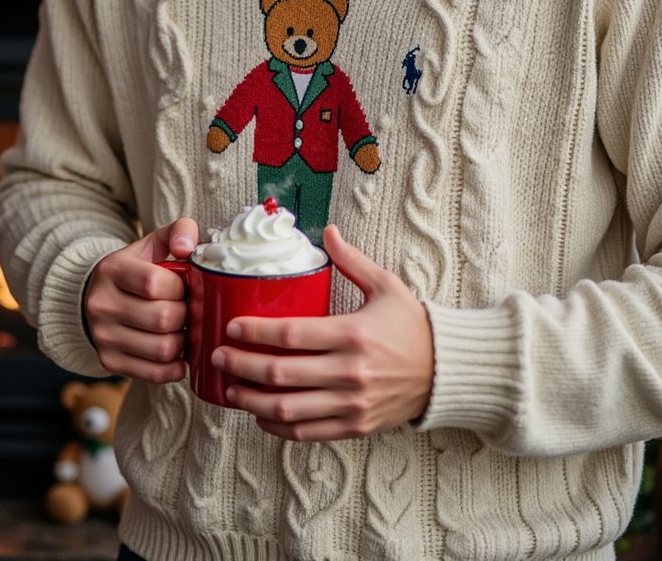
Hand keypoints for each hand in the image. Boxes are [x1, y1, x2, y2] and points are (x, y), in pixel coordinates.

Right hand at [83, 217, 196, 383]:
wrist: (95, 297)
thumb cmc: (135, 270)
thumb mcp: (151, 244)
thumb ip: (178, 231)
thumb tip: (189, 247)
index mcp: (113, 270)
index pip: (155, 283)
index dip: (180, 287)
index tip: (183, 286)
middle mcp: (102, 305)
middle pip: (163, 318)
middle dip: (186, 315)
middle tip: (188, 309)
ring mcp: (103, 337)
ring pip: (163, 349)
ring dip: (184, 341)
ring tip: (182, 329)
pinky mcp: (109, 361)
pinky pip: (154, 373)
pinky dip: (175, 367)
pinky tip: (178, 353)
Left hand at [211, 225, 433, 440]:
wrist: (444, 370)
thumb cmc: (411, 324)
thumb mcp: (386, 286)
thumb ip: (352, 260)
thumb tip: (326, 230)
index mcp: (353, 334)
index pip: (292, 335)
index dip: (256, 332)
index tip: (231, 327)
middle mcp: (349, 372)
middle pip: (281, 374)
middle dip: (242, 365)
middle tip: (216, 355)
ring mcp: (351, 404)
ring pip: (289, 408)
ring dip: (252, 400)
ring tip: (229, 387)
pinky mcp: (354, 426)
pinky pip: (307, 432)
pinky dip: (278, 425)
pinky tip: (260, 413)